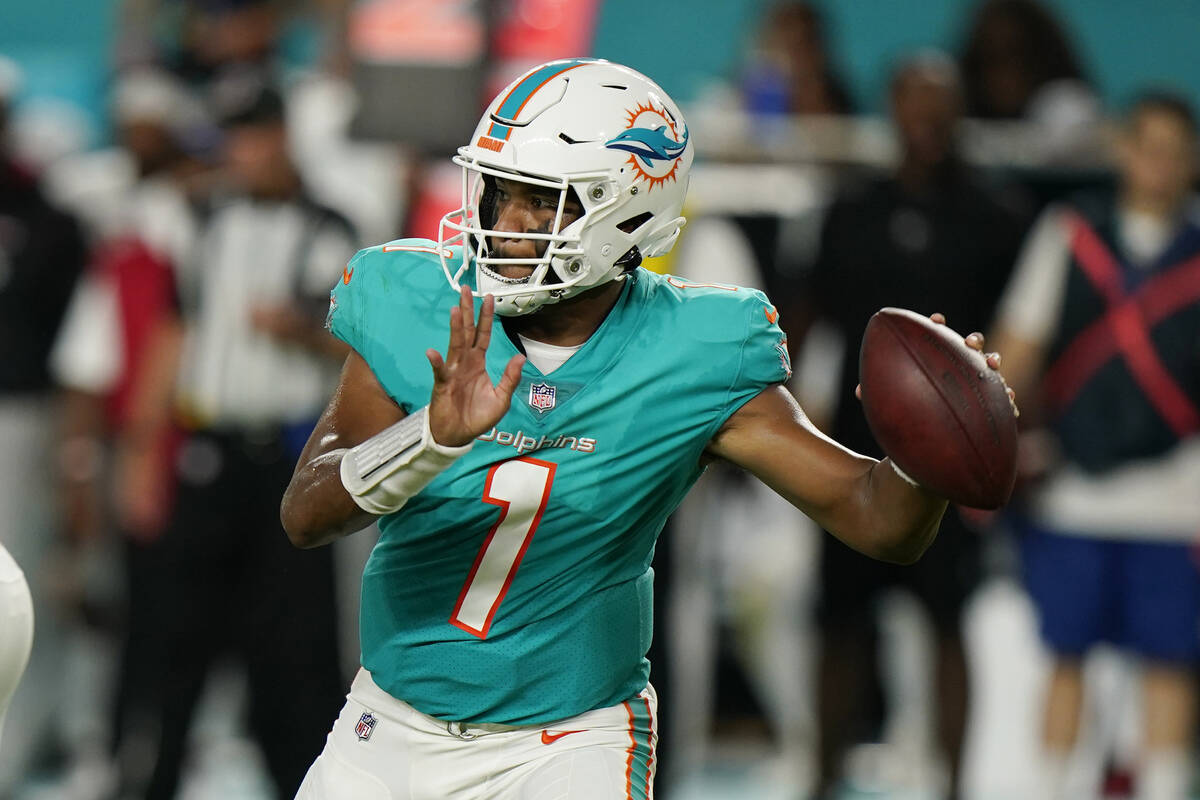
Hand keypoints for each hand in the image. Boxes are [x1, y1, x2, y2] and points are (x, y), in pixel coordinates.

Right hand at [426, 286, 525, 446]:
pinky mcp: (442, 385)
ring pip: (454, 345)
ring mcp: (452, 372)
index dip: (486, 318)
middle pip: (466, 332)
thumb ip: (510, 379)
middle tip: (466, 289)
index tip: (489, 298)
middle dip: (468, 311)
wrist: (458, 436)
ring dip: (455, 328)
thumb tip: (520, 357)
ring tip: (456, 310)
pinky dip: (436, 362)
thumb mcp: (501, 399)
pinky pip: (440, 372)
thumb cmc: (478, 418)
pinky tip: (432, 352)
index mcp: (478, 363)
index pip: (482, 335)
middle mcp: (464, 363)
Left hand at [856, 313, 1018, 417]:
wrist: (927, 441)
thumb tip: (858, 390)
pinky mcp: (988, 404)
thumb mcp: (890, 406)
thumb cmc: (907, 415)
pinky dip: (1006, 396)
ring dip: (992, 361)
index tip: (936, 321)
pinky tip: (1009, 400)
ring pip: (988, 368)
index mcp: (935, 361)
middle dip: (972, 341)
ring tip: (992, 363)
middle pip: (968, 347)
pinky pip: (1001, 398)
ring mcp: (975, 384)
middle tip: (970, 343)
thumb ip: (877, 395)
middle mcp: (958, 368)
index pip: (936, 337)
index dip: (937, 326)